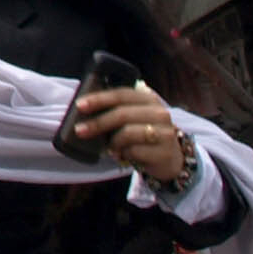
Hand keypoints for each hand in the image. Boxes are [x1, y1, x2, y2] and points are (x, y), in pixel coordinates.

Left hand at [72, 81, 186, 185]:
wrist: (172, 159)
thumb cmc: (144, 135)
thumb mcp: (135, 117)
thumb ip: (118, 110)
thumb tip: (86, 111)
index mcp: (148, 98)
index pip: (121, 94)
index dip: (99, 99)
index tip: (80, 106)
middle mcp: (159, 112)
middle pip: (122, 114)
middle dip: (97, 123)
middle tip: (80, 131)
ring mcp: (164, 132)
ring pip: (127, 134)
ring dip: (113, 142)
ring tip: (111, 148)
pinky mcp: (164, 152)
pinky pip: (134, 151)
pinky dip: (124, 154)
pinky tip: (124, 156)